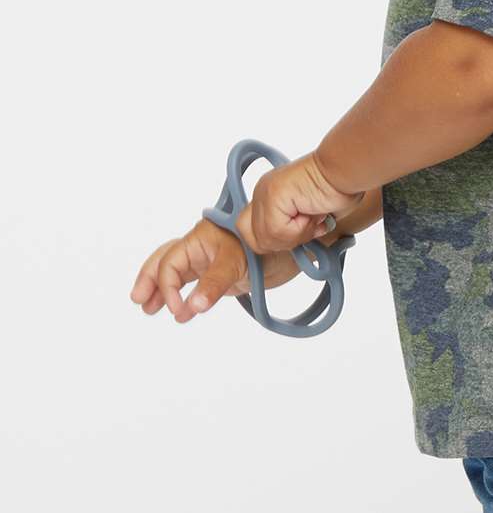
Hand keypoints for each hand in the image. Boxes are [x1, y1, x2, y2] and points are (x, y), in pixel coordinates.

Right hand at [129, 217, 301, 322]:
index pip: (171, 262)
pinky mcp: (224, 272)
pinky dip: (185, 295)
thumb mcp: (237, 262)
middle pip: (167, 260)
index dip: (167, 286)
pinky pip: (197, 282)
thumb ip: (213, 283)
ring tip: (149, 308)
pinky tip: (183, 311)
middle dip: (150, 279)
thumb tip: (189, 309)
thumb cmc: (265, 246)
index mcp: (201, 237)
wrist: (296, 245)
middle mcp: (203, 247)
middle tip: (138, 300)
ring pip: (179, 271)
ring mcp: (212, 259)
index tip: (177, 310)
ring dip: (163, 289)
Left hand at [233, 150, 364, 255]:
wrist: (345, 171)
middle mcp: (262, 192)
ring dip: (297, 235)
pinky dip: (300, 229)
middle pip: (256, 240)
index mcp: (268, 195)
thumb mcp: (308, 219)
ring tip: (314, 217)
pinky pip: (277, 230)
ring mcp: (265, 192)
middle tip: (308, 227)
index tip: (300, 234)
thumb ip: (290, 230)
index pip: (252, 233)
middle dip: (284, 242)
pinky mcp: (273, 195)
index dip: (275, 242)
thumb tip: (285, 245)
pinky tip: (313, 212)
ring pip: (267, 239)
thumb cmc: (337, 190)